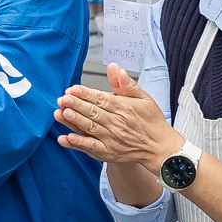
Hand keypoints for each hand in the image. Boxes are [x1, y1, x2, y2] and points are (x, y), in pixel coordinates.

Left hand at [54, 65, 182, 167]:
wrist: (159, 147)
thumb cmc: (151, 121)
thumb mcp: (144, 98)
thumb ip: (127, 84)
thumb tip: (116, 68)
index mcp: (124, 108)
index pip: (102, 99)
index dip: (86, 94)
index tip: (73, 89)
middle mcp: (117, 123)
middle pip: (94, 112)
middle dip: (76, 105)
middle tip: (63, 98)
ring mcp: (112, 139)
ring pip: (90, 128)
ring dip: (74, 121)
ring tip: (61, 113)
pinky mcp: (108, 152)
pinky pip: (91, 147)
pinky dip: (78, 143)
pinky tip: (66, 138)